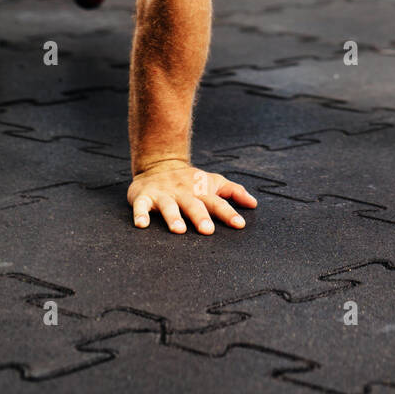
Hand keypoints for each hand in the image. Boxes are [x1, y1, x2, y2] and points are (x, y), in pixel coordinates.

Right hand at [127, 160, 257, 232]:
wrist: (159, 163)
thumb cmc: (191, 180)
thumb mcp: (213, 182)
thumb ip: (233, 192)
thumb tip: (254, 204)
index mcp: (201, 191)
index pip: (218, 203)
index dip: (229, 213)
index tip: (239, 224)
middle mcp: (183, 192)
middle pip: (193, 205)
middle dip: (200, 217)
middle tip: (208, 230)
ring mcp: (164, 194)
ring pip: (168, 206)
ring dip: (173, 217)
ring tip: (179, 230)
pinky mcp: (144, 196)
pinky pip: (141, 206)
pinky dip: (140, 214)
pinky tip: (142, 225)